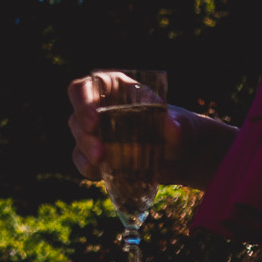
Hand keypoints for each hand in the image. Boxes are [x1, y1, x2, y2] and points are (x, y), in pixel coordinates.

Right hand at [65, 72, 234, 187]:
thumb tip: (172, 128)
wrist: (178, 156)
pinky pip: (81, 160)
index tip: (95, 119)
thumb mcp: (183, 126)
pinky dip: (88, 168)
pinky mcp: (93, 154)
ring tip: (103, 163)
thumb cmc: (177, 129)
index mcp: (113, 88)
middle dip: (85, 136)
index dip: (83, 102)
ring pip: (78, 139)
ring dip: (87, 152)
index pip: (85, 88)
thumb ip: (179, 125)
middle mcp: (97, 107)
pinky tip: (101, 173)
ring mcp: (93, 132)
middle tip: (100, 152)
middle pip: (77, 116)